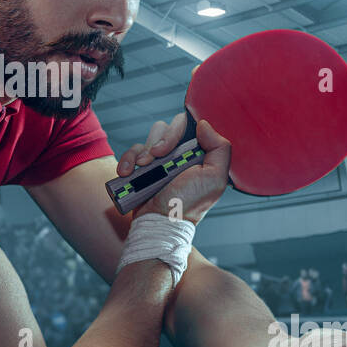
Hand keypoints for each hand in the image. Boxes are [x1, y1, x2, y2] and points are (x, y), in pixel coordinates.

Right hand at [116, 110, 230, 223]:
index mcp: (197, 154)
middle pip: (166, 128)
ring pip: (148, 138)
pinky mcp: (142, 168)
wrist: (160, 222)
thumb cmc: (188, 204)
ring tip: (142, 167)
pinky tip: (127, 172)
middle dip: (160, 140)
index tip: (171, 146)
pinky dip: (127, 159)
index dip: (177, 131)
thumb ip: (219, 148)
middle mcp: (178, 154)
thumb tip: (203, 124)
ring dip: (143, 151)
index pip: (187, 126)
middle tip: (157, 157)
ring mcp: (159, 161)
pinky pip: (132, 152)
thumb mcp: (214, 178)